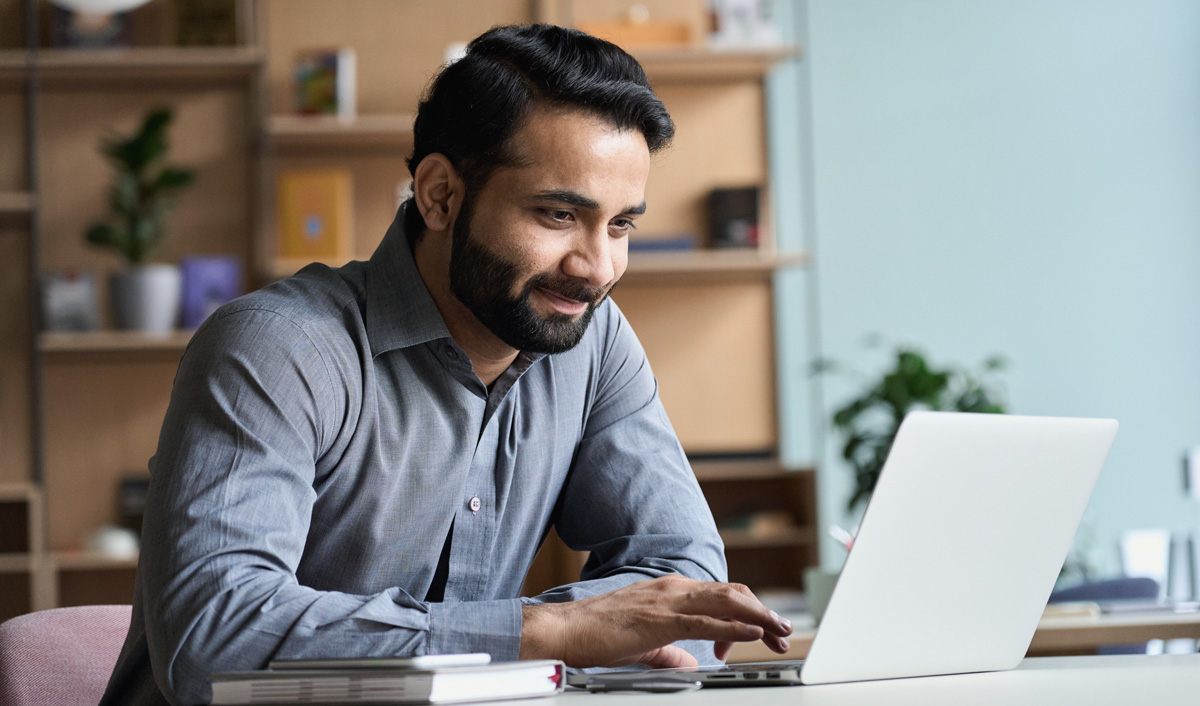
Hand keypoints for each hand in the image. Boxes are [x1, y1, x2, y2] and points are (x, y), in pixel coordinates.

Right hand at [519, 575, 791, 667]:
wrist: (565, 630)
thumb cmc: (597, 634)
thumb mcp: (644, 644)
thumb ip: (670, 652)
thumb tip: (691, 663)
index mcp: (670, 591)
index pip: (721, 596)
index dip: (747, 613)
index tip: (761, 634)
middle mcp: (673, 588)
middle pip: (732, 595)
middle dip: (763, 612)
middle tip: (783, 632)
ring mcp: (668, 600)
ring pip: (726, 602)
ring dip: (758, 616)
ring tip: (780, 630)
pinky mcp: (660, 619)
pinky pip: (706, 620)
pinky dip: (734, 626)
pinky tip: (752, 633)